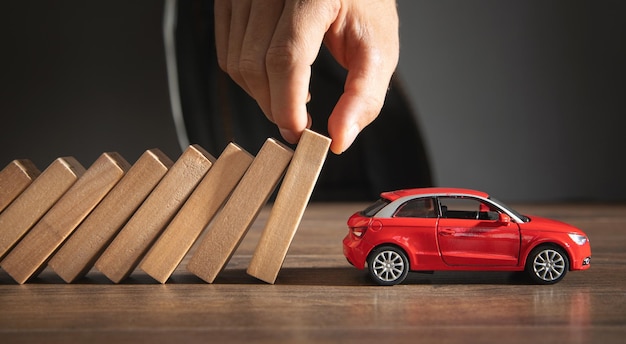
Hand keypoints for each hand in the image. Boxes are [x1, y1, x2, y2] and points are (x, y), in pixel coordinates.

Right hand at [215, 0, 398, 153]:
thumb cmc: (364, 4)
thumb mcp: (378, 47)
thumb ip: (364, 95)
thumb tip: (339, 139)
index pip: (286, 57)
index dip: (287, 104)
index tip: (299, 132)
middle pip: (255, 64)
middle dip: (273, 105)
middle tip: (298, 120)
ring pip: (236, 62)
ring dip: (260, 93)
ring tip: (292, 95)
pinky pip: (227, 50)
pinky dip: (247, 76)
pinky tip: (275, 76)